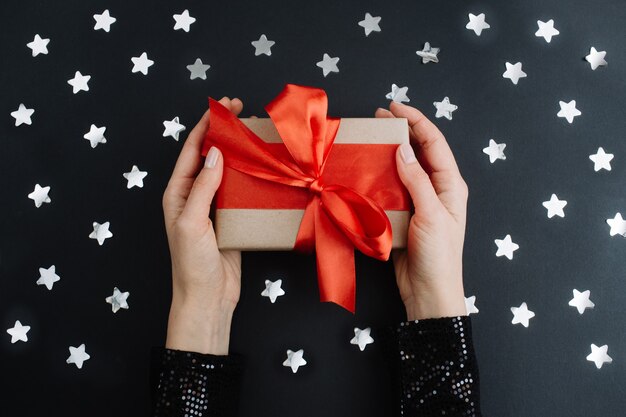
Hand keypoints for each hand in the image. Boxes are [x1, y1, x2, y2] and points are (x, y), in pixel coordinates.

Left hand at [162, 97, 242, 354]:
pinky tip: (263, 169)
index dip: (206, 126)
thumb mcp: (192, 222)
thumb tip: (215, 153)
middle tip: (242, 111)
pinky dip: (251, 177)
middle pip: (210, 156)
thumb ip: (203, 187)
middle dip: (224, 133)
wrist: (208, 298)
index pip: (192, 150)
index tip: (223, 107)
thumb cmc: (192, 264)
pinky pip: (241, 191)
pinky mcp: (231, 219)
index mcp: (178, 193)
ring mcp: (214, 207)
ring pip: (227, 171)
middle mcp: (194, 196)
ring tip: (255, 134)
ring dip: (239, 153)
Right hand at [375, 102, 467, 319]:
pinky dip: (379, 177)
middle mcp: (436, 189)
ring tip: (369, 140)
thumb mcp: (431, 214)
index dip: (416, 121)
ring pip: (402, 169)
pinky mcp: (403, 215)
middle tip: (377, 118)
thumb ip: (417, 181)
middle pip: (418, 151)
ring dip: (387, 154)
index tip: (394, 107)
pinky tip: (365, 172)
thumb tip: (402, 149)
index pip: (434, 143)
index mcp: (450, 185)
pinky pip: (391, 189)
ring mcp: (419, 202)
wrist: (428, 292)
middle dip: (400, 131)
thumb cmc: (438, 256)